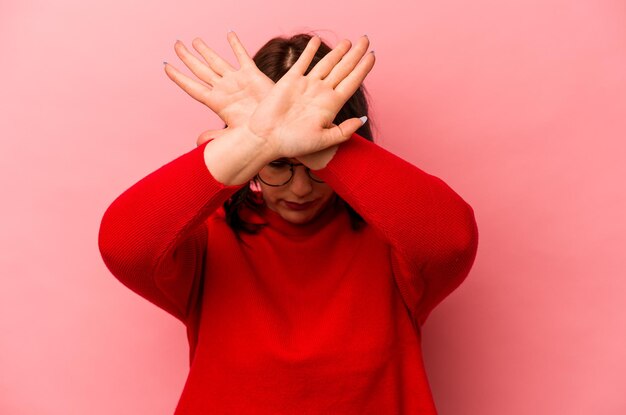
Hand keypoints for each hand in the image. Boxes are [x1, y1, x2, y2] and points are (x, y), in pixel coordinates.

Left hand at [164, 31, 272, 135]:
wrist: (277, 127)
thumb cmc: (255, 134)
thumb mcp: (234, 136)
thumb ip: (216, 138)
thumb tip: (198, 142)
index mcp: (216, 102)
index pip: (192, 87)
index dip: (178, 77)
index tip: (166, 66)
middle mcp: (224, 89)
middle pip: (200, 70)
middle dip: (187, 57)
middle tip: (177, 45)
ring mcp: (236, 80)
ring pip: (217, 61)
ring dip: (205, 50)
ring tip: (195, 41)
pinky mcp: (252, 74)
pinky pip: (242, 56)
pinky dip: (235, 45)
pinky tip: (229, 35)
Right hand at [246, 35, 374, 158]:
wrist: (266, 139)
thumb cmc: (293, 144)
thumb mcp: (322, 140)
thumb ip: (343, 131)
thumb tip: (362, 119)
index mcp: (331, 105)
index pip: (352, 82)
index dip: (363, 69)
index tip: (373, 56)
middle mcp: (321, 93)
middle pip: (343, 68)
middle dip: (355, 54)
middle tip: (366, 40)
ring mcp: (306, 85)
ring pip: (326, 63)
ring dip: (337, 52)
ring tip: (348, 41)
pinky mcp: (289, 81)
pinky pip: (303, 61)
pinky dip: (310, 50)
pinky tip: (317, 41)